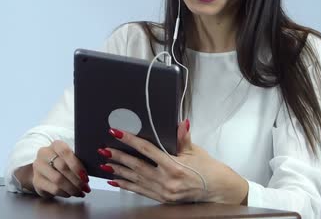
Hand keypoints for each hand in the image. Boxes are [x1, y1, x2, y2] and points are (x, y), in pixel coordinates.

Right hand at [31, 140, 90, 198]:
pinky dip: (65, 193)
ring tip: (80, 192)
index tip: (86, 177)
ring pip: (58, 180)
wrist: (44, 171)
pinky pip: (54, 189)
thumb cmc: (61, 163)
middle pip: (62, 167)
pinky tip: (70, 194)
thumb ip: (77, 162)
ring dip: (72, 188)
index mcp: (55, 145)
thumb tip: (87, 174)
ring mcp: (38, 167)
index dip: (77, 165)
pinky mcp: (36, 180)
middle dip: (77, 180)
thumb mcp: (69, 158)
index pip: (65, 152)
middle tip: (86, 188)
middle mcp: (44, 153)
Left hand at [100, 120, 247, 203]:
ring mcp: (163, 191)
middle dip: (118, 157)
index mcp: (174, 166)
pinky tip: (115, 181)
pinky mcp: (162, 199)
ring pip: (135, 179)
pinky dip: (126, 185)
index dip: (130, 140)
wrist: (217, 190)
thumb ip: (182, 138)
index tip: (117, 133)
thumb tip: (181, 123)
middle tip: (104, 149)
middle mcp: (167, 180)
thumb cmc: (207, 169)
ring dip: (118, 171)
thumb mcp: (195, 151)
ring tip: (104, 164)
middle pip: (137, 166)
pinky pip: (139, 191)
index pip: (147, 150)